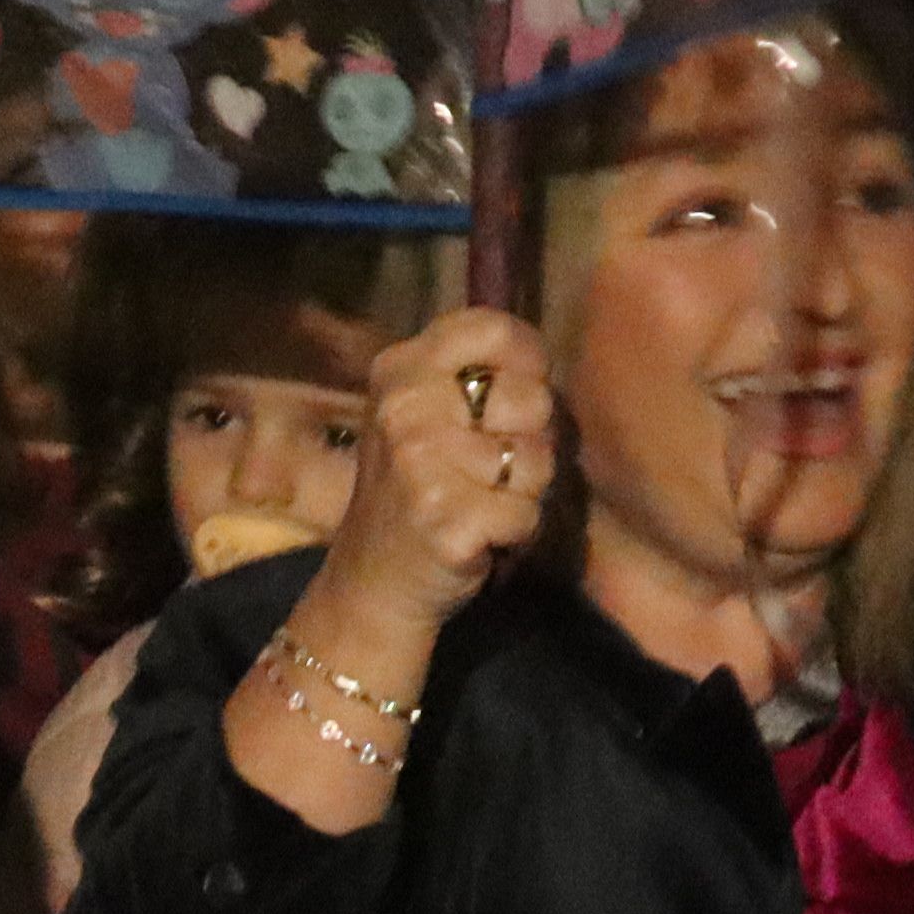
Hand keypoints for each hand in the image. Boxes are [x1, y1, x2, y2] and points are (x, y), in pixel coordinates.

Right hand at [324, 313, 561, 638]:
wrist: (372, 584)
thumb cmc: (413, 491)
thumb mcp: (422, 414)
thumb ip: (472, 375)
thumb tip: (541, 363)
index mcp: (399, 371)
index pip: (493, 329)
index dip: (525, 364)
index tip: (506, 404)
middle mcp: (405, 410)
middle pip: (531, 398)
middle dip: (529, 439)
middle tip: (485, 469)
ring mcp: (421, 466)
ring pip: (538, 460)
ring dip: (525, 492)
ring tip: (481, 504)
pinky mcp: (447, 520)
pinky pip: (528, 515)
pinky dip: (517, 534)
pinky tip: (481, 538)